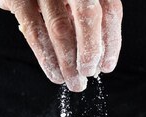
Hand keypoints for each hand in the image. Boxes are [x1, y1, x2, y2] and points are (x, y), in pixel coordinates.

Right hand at [0, 0, 122, 91]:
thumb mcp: (76, 1)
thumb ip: (88, 19)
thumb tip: (99, 59)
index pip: (110, 9)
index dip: (111, 41)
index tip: (107, 66)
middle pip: (87, 15)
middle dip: (89, 52)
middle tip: (87, 75)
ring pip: (60, 28)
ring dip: (67, 61)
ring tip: (72, 81)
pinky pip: (34, 32)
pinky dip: (46, 56)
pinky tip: (53, 71)